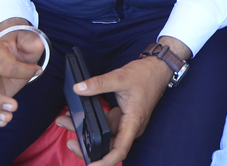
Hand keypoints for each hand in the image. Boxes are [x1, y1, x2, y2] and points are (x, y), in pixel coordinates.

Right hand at [0, 18, 44, 126]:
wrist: (9, 50)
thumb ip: (32, 41)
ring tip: (8, 118)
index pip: (6, 67)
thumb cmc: (18, 46)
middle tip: (14, 107)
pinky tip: (2, 122)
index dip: (24, 71)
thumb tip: (37, 45)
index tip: (38, 71)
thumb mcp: (27, 39)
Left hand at [58, 38, 187, 165]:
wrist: (159, 69)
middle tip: (70, 140)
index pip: (120, 150)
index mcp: (133, 122)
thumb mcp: (120, 77)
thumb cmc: (146, 75)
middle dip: (87, 146)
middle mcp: (130, 127)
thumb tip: (78, 88)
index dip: (105, 162)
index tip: (91, 165)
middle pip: (108, 147)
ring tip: (67, 121)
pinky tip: (79, 115)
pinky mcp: (122, 118)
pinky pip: (105, 126)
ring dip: (86, 132)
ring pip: (104, 136)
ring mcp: (126, 124)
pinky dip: (92, 123)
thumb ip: (99, 83)